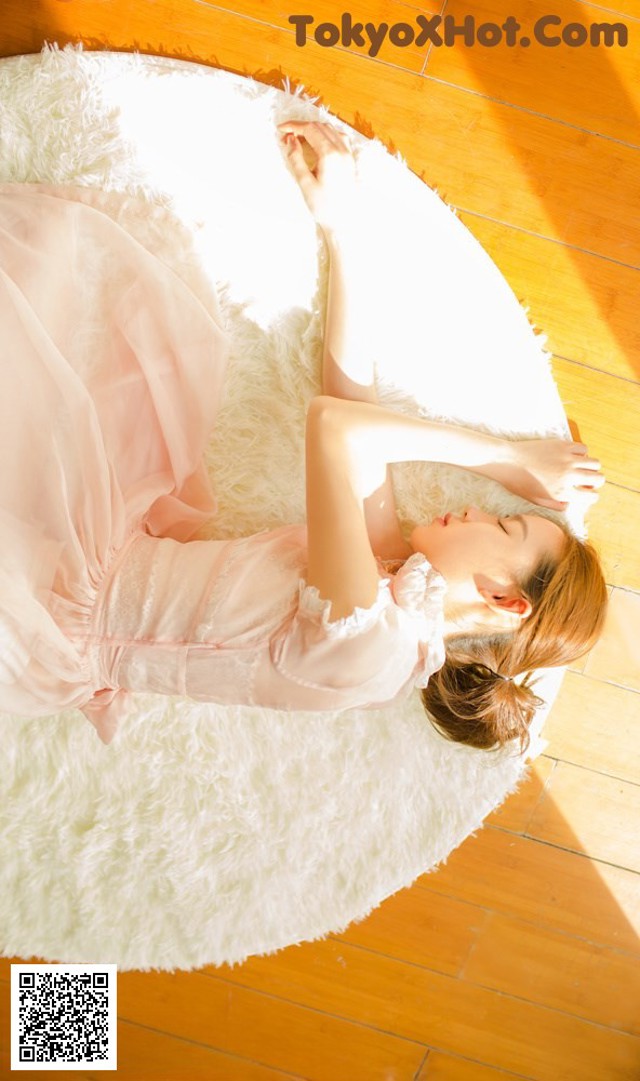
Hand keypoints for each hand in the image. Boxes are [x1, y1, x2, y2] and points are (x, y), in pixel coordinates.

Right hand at [277, 120, 359, 234]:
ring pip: (329, 129)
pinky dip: (325, 134)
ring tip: (298, 141)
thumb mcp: (304, 183)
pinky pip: (338, 137)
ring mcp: (348, 154)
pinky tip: (317, 142)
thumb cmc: (324, 207)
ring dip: (312, 130)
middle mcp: (341, 150)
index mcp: (330, 155)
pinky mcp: (350, 159)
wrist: (344, 222)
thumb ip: (296, 158)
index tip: (280, 129)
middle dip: (301, 128)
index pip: (310, 129)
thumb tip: (291, 139)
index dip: (293, 126)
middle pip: (319, 126)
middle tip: (286, 138)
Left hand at [504, 437, 604, 510]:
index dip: (591, 496)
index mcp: (562, 492)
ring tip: (581, 468)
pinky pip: (584, 448)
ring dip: (591, 467)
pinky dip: (582, 453)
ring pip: (595, 463)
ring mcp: (567, 459)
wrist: (507, 461)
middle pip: (599, 478)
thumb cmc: (519, 483)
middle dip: (596, 481)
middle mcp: (568, 476)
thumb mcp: (536, 500)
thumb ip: (555, 504)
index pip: (592, 496)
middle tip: (586, 481)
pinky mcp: (563, 445)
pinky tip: (572, 456)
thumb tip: (569, 504)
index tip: (586, 492)